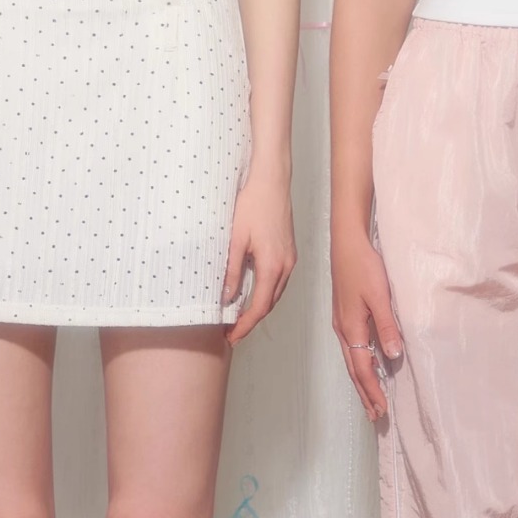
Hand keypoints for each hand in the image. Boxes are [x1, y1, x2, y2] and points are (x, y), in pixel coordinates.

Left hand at [224, 168, 295, 343]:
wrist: (271, 181)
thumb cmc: (253, 204)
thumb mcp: (235, 239)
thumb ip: (232, 271)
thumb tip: (227, 297)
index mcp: (273, 265)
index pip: (260, 307)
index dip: (245, 325)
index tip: (232, 337)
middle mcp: (286, 266)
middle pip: (270, 304)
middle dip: (252, 321)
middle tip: (232, 332)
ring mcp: (290, 258)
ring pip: (276, 293)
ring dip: (260, 307)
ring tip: (240, 316)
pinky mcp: (289, 251)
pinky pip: (279, 280)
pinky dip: (266, 293)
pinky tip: (253, 292)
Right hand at [332, 228, 403, 419]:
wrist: (347, 244)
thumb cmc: (364, 267)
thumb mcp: (379, 296)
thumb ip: (386, 326)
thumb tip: (392, 356)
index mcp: (351, 328)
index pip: (363, 368)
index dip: (373, 390)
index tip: (382, 409)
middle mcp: (344, 330)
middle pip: (354, 370)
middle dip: (365, 393)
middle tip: (376, 415)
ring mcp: (342, 323)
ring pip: (352, 360)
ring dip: (362, 381)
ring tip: (370, 398)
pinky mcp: (345, 315)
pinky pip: (352, 348)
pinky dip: (360, 364)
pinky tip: (368, 365)